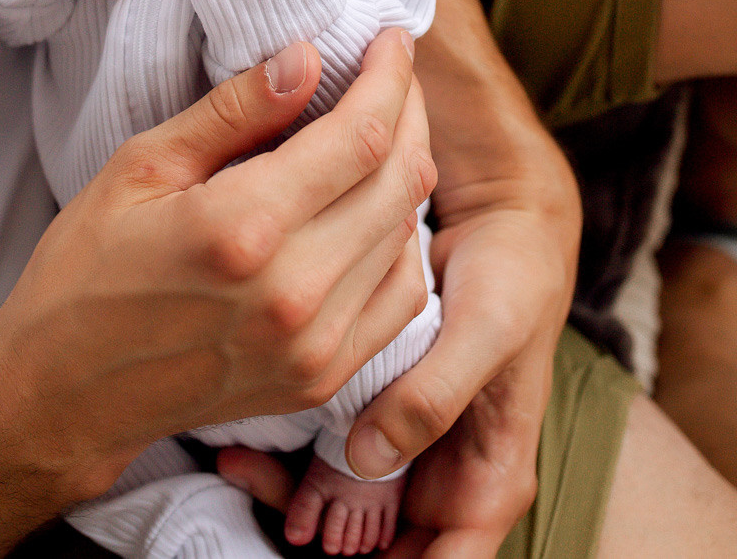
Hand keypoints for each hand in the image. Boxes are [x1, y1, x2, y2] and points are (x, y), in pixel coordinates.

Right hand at [0, 30, 434, 517]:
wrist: (64, 394)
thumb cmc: (87, 269)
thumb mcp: (142, 166)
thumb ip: (233, 111)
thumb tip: (307, 58)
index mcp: (243, 228)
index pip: (360, 136)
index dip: (389, 78)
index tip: (389, 40)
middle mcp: (292, 293)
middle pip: (399, 181)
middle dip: (408, 112)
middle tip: (392, 73)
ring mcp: (314, 348)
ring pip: (407, 236)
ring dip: (408, 171)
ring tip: (384, 128)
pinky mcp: (321, 381)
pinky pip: (401, 299)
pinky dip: (402, 242)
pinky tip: (375, 207)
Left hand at [219, 161, 577, 558]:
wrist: (499, 221)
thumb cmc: (511, 275)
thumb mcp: (486, 331)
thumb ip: (435, 395)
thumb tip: (368, 459)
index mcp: (492, 481)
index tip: (330, 555)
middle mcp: (449, 476)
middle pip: (385, 549)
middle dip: (327, 542)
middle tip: (267, 508)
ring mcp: (410, 447)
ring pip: (348, 509)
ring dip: (294, 499)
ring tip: (236, 467)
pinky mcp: (377, 412)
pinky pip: (331, 458)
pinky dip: (290, 460)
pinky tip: (243, 442)